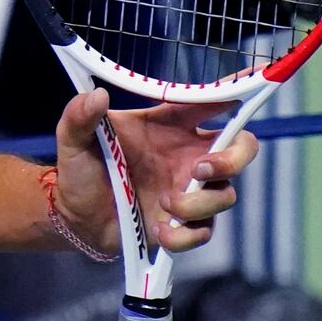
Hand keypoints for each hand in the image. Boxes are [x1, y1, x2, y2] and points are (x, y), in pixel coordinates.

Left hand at [52, 89, 259, 254]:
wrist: (75, 216)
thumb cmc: (80, 168)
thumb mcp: (73, 138)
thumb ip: (80, 115)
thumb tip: (95, 96)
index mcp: (167, 125)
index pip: (208, 102)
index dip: (232, 92)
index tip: (248, 86)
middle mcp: (186, 155)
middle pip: (239, 149)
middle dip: (233, 159)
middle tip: (199, 169)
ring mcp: (188, 189)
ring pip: (225, 194)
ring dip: (198, 203)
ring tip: (165, 203)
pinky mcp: (183, 223)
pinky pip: (204, 231)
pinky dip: (185, 234)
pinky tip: (159, 230)